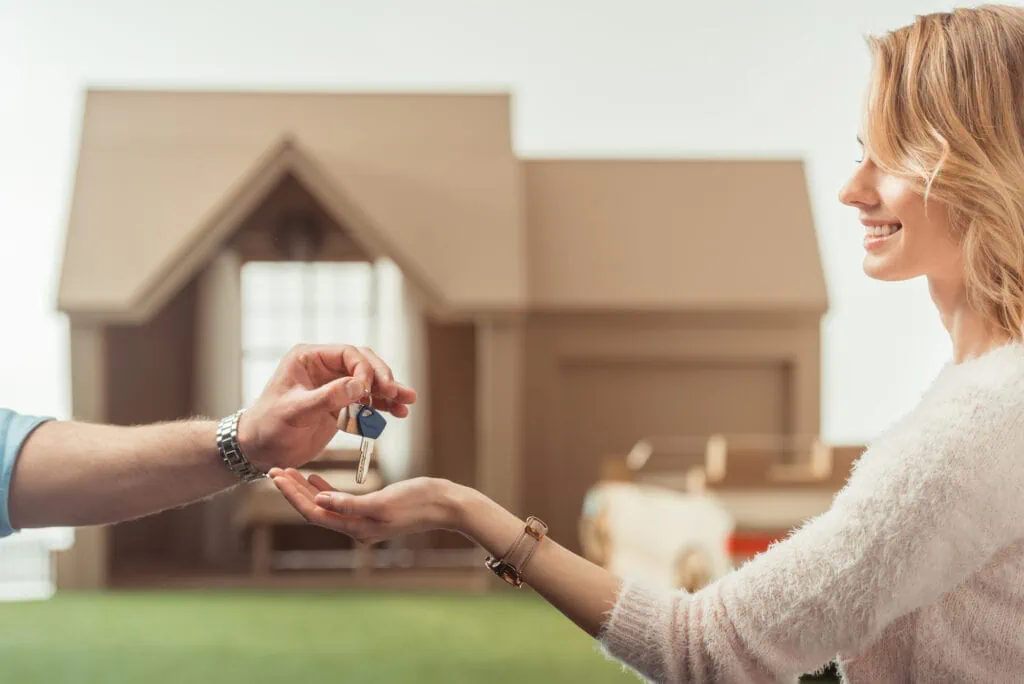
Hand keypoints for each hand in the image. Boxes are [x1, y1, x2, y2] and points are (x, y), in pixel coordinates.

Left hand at [239, 344, 416, 470]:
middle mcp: (322, 368)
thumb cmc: (268, 428)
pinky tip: (397, 413)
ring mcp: (332, 386)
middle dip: (383, 378)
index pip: (347, 353)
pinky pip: (365, 401)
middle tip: (398, 393)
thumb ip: (328, 397)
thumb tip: (360, 385)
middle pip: (363, 364)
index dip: (365, 369)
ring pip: (368, 382)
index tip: (371, 390)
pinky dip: (381, 407)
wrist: (258, 451)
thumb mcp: (295, 412)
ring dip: (388, 392)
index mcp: (308, 359)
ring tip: (407, 402)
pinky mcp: (338, 405)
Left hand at [269, 468, 462, 545]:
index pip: (314, 511)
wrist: (446, 505)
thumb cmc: (419, 500)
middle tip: (274, 470)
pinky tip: (316, 478)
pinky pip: (339, 501)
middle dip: (293, 491)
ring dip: (305, 489)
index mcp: (356, 527)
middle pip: (315, 509)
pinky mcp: (371, 510)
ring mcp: (363, 521)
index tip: (277, 476)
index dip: (293, 494)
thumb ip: (350, 504)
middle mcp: (356, 528)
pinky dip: (325, 488)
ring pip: (324, 504)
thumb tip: (320, 500)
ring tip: (288, 472)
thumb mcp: (384, 502)